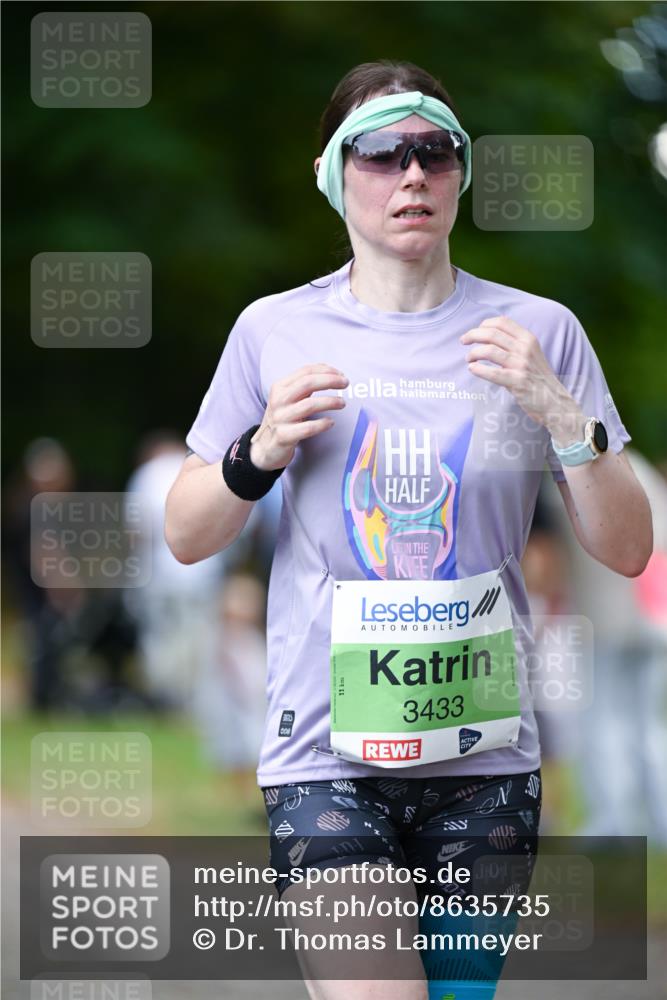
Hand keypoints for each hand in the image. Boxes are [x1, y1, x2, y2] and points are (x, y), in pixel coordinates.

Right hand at [250, 363, 347, 470]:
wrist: (265, 447)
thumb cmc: (283, 420)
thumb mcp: (288, 399)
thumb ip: (304, 386)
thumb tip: (331, 374)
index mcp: (279, 387)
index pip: (305, 372)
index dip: (325, 370)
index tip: (340, 374)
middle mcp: (278, 400)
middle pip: (307, 383)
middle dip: (330, 381)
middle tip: (345, 383)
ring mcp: (280, 418)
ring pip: (309, 405)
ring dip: (330, 402)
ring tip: (342, 403)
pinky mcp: (284, 436)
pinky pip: (307, 428)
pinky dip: (322, 424)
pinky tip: (331, 422)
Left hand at [460, 315, 585, 445]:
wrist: (555, 401)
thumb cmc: (538, 378)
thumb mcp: (531, 353)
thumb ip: (515, 343)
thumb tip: (490, 333)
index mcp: (528, 338)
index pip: (502, 322)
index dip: (484, 324)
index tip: (475, 331)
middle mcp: (525, 348)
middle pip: (492, 334)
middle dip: (473, 335)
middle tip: (463, 341)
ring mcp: (522, 365)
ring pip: (489, 351)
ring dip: (473, 353)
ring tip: (468, 359)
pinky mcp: (517, 381)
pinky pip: (493, 373)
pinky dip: (479, 369)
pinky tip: (473, 369)